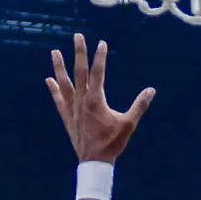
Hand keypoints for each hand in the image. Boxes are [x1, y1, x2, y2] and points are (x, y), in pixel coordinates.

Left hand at [47, 35, 154, 164]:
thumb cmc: (112, 143)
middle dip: (79, 53)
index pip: (98, 72)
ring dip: (59, 67)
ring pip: (64, 84)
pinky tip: (48, 80)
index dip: (100, 57)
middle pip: (79, 72)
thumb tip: (152, 90)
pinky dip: (54, 90)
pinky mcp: (67, 118)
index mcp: (96, 100)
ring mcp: (72, 109)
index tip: (101, 43)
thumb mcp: (128, 124)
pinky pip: (59, 101)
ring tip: (54, 52)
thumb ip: (139, 105)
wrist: (95, 162)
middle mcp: (81, 101)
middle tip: (77, 36)